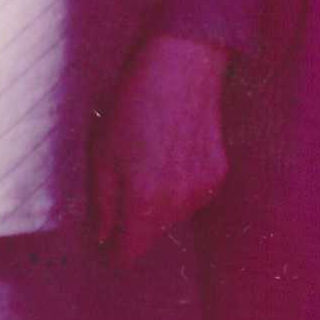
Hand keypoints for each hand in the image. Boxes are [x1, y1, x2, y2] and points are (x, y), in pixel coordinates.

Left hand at [92, 32, 227, 264]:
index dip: (111, 249)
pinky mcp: (218, 173)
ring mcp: (204, 190)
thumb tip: (102, 238)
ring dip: (158, 199)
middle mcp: (179, 205)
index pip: (127, 255)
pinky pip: (192, 194)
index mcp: (145, 204)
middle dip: (133, 218)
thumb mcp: (101, 155)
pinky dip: (179, 182)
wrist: (181, 65)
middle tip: (122, 175)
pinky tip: (172, 148)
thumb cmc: (132, 105)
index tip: (102, 237)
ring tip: (148, 155)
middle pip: (150, 235)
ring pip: (172, 214)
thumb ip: (102, 206)